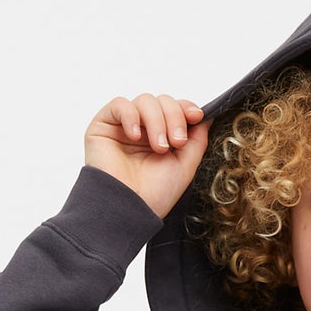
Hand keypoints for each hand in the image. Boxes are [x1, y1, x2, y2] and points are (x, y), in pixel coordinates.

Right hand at [84, 92, 209, 216]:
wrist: (129, 210)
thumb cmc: (153, 195)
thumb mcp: (185, 166)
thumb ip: (197, 140)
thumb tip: (206, 115)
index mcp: (161, 137)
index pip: (175, 109)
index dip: (186, 107)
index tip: (196, 116)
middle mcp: (143, 129)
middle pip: (162, 101)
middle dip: (174, 117)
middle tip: (175, 142)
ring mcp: (124, 126)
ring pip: (145, 100)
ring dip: (156, 121)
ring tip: (157, 147)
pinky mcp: (104, 124)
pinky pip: (120, 104)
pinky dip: (131, 116)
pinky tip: (135, 136)